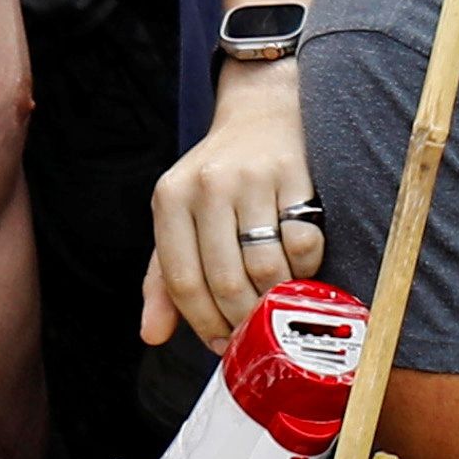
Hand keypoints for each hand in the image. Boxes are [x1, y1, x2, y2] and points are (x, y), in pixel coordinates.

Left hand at [142, 63, 315, 350]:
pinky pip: (303, 241)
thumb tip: (152, 335)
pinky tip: (302, 266)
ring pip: (265, 265)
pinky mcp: (294, 175)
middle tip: (256, 331)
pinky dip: (306, 266)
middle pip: (223, 279)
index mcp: (170, 199)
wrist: (264, 114)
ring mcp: (251, 179)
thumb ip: (164, 277)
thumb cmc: (219, 177)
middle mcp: (206, 187)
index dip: (203, 322)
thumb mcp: (180, 218)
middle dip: (243, 317)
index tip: (222, 344)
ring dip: (276, 295)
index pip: (180, 280)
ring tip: (280, 300)